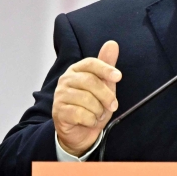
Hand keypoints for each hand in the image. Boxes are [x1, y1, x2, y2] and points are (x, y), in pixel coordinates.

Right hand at [53, 41, 120, 156]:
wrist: (81, 132)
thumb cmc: (92, 106)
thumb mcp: (104, 86)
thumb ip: (107, 66)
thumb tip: (112, 44)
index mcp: (76, 70)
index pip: (90, 63)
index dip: (105, 69)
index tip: (118, 77)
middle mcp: (65, 80)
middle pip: (91, 82)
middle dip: (106, 96)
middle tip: (113, 105)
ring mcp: (60, 95)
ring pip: (87, 100)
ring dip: (98, 111)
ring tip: (97, 114)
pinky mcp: (58, 111)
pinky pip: (80, 114)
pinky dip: (90, 120)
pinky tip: (89, 121)